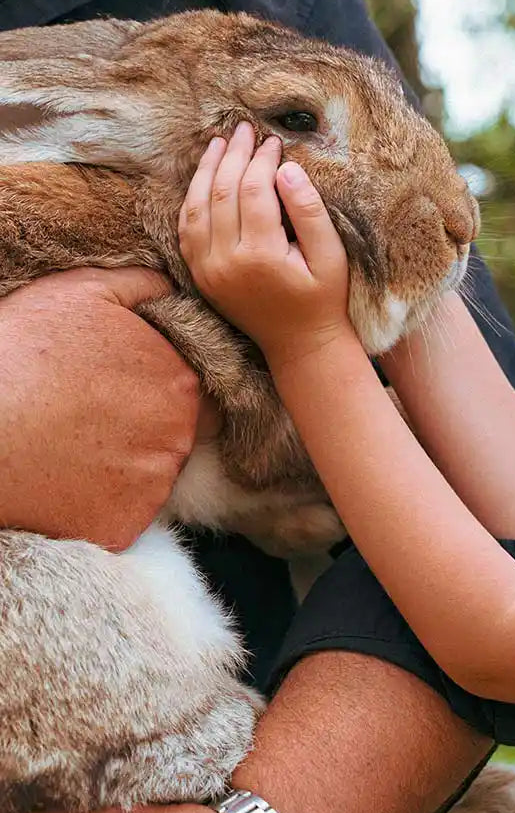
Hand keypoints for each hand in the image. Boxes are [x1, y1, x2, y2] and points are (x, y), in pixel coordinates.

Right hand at [0, 267, 199, 549]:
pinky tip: (68, 482)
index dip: (160, 385)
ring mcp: (156, 485)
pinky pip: (127, 514)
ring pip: (156, 473)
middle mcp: (181, 435)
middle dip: (150, 423)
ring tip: (74, 446)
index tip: (121, 386)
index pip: (195, 387)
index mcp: (181, 380)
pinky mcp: (127, 525)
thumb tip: (175, 289)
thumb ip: (142, 287)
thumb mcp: (80, 294)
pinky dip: (105, 503)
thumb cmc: (20, 355)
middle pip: (182, 431)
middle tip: (95, 416)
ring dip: (128, 462)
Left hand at [179, 121, 352, 367]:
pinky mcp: (200, 275)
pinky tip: (204, 178)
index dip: (262, 160)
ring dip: (206, 170)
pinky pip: (187, 228)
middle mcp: (226, 262)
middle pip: (222, 192)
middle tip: (244, 129)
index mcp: (261, 256)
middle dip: (233, 155)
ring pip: (196, 206)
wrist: (302, 346)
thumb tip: (287, 169)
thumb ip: (309, 212)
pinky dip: (192, 198)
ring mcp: (208, 270)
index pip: (253, 190)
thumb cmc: (325, 300)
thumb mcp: (331, 257)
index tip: (274, 141)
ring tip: (219, 143)